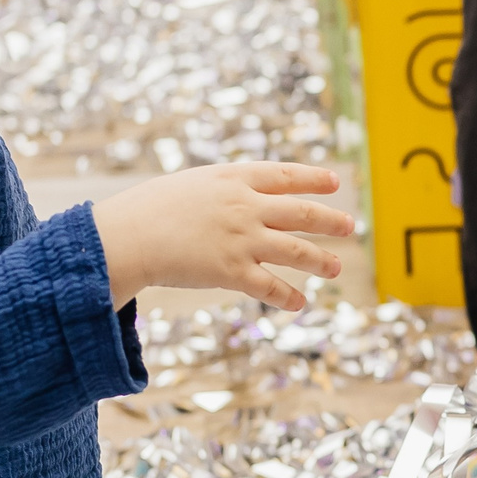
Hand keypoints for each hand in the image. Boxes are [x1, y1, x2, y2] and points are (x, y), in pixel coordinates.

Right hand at [91, 162, 352, 308]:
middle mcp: (245, 207)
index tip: (334, 183)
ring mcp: (242, 239)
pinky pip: (270, 287)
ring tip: (336, 267)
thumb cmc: (149, 209)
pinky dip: (287, 296)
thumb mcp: (192, 185)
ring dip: (320, 260)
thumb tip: (243, 199)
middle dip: (329, 220)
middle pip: (301, 212)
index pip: (284, 175)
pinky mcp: (232, 272)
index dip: (312, 179)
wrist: (127, 236)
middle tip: (349, 225)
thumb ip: (221, 191)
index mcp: (234, 178)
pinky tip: (299, 302)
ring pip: (295, 250)